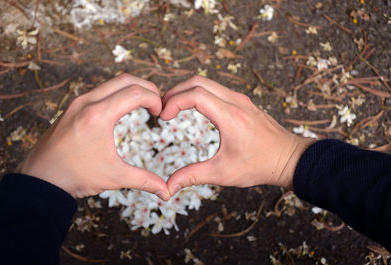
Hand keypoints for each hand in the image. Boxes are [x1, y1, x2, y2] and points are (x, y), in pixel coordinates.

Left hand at [16, 74, 169, 199]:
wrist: (40, 179)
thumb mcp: (114, 177)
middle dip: (147, 88)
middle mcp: (87, 102)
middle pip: (126, 79)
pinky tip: (121, 110)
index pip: (136, 92)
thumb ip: (144, 180)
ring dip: (131, 89)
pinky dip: (116, 93)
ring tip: (143, 105)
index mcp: (99, 115)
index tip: (161, 113)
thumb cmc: (75, 176)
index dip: (155, 99)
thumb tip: (166, 192)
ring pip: (112, 83)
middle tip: (157, 104)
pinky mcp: (72, 107)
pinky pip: (100, 90)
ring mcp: (78, 102)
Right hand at [161, 76, 314, 195]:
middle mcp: (235, 101)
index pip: (194, 94)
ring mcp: (240, 99)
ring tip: (173, 107)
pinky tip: (192, 107)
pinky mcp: (243, 102)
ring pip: (206, 82)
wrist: (290, 159)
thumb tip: (169, 186)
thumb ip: (193, 176)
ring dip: (186, 90)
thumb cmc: (260, 166)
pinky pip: (216, 88)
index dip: (173, 101)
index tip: (163, 117)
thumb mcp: (224, 173)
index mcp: (230, 116)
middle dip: (175, 91)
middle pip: (197, 81)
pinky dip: (199, 93)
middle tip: (162, 108)